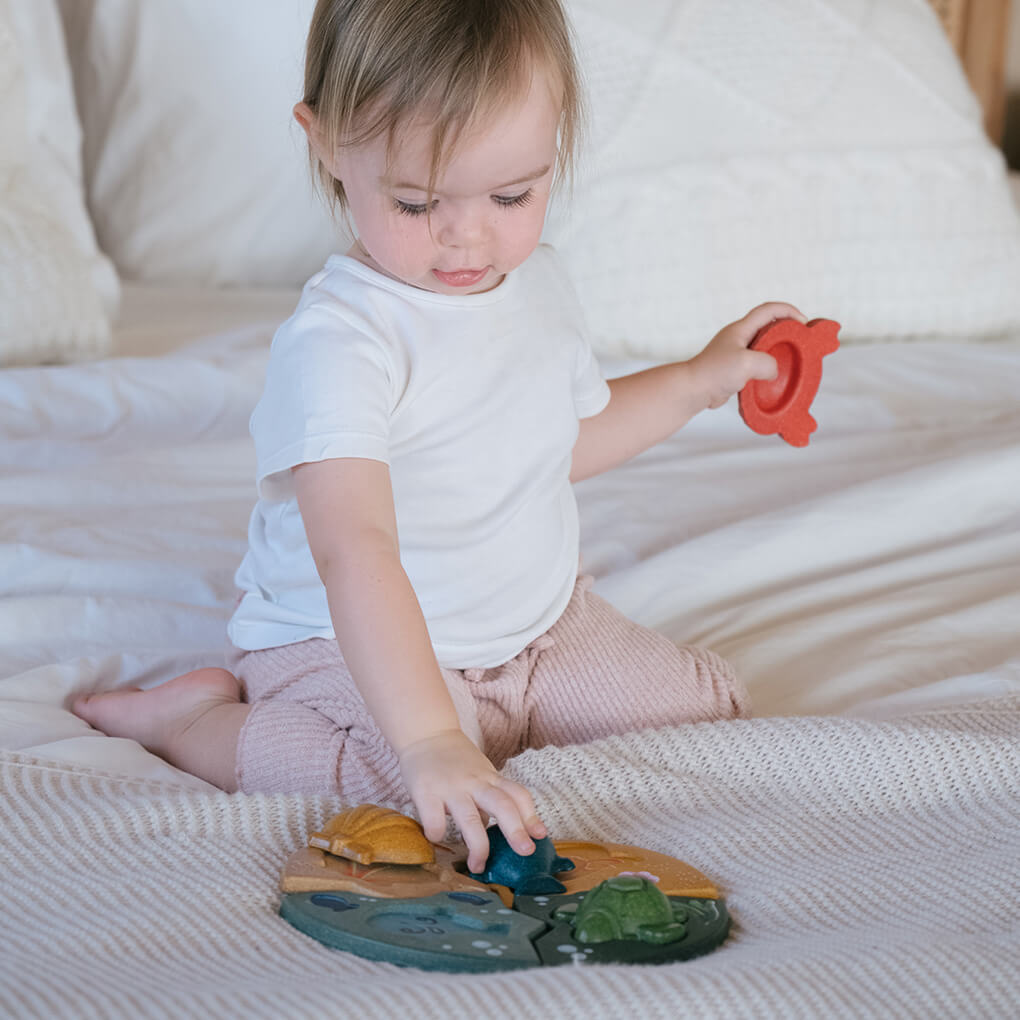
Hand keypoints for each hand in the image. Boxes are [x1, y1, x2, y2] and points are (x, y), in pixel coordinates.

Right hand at [397, 729, 546, 872]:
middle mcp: (475, 782)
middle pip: (502, 805)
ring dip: (479, 846)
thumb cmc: (454, 760)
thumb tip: (497, 829)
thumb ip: (489, 797)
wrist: (425, 733)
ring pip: (471, 818)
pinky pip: (435, 819)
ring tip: (478, 866)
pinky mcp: (426, 792)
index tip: (540, 836)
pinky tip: (437, 840)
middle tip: (526, 852)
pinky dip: (438, 834)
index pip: (517, 794)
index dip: (531, 815)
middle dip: (516, 830)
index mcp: (489, 778)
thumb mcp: (478, 773)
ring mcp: (451, 787)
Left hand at [690, 302, 805, 409]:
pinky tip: (772, 378)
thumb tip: (773, 371)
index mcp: (740, 329)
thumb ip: (768, 363)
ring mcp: (735, 353)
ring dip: (776, 351)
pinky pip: (755, 363)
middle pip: (767, 326)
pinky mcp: (734, 368)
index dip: (788, 311)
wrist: (693, 390)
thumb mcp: (748, 363)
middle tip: (799, 342)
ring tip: (789, 360)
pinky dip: (766, 368)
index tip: (803, 322)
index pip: (768, 310)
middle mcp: (738, 337)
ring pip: (762, 346)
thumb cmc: (714, 373)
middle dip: (786, 331)